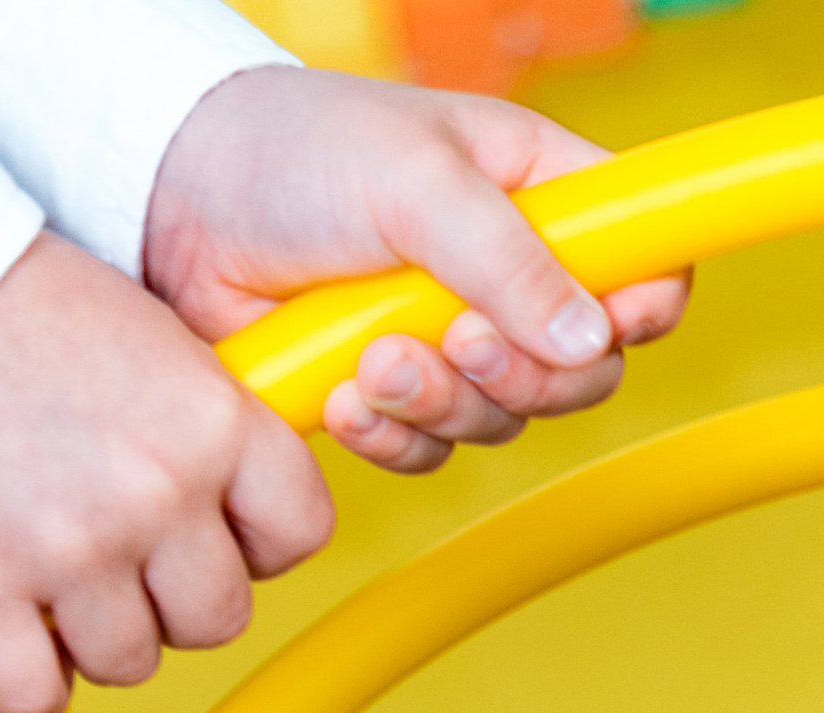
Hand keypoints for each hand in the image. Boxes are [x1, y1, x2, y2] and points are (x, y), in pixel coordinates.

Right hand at [0, 240, 330, 712]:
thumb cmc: (30, 313)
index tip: (219, 530)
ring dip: (98, 632)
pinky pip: (36, 691)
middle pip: (218, 620)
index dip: (259, 543)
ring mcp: (73, 545)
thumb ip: (218, 432)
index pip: (300, 533)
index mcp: (212, 421)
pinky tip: (17, 624)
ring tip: (60, 566)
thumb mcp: (162, 345)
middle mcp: (154, 489)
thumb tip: (254, 510)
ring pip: (131, 662)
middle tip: (125, 550)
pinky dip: (29, 676)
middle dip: (175, 598)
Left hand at [146, 77, 691, 476]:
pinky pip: (432, 453)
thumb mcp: (414, 179)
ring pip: (504, 421)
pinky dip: (390, 435)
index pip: (648, 266)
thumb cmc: (294, 149)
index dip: (641, 308)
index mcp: (541, 196)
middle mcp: (511, 275)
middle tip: (455, 338)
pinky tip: (344, 391)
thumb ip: (509, 258)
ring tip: (372, 356)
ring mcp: (455, 339)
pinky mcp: (398, 393)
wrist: (174, 196)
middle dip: (517, 374)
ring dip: (440, 403)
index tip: (601, 323)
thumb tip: (594, 338)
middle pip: (584, 372)